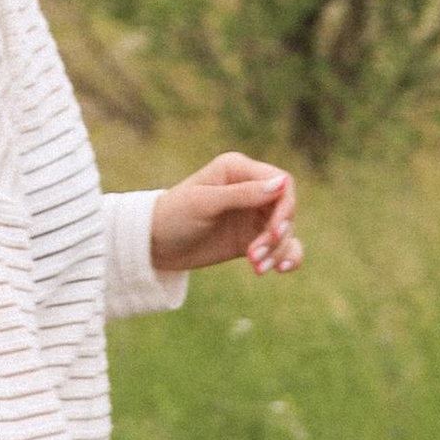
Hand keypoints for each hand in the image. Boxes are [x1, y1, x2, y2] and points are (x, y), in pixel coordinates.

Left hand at [149, 152, 303, 277]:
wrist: (153, 245)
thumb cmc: (173, 215)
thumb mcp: (205, 203)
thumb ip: (243, 194)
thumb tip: (282, 184)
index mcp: (239, 170)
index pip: (282, 183)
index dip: (285, 207)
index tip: (274, 231)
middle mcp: (251, 190)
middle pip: (286, 209)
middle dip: (277, 234)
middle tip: (255, 254)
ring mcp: (252, 215)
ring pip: (285, 232)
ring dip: (277, 251)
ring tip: (257, 267)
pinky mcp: (252, 239)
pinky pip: (281, 247)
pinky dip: (285, 257)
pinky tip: (280, 269)